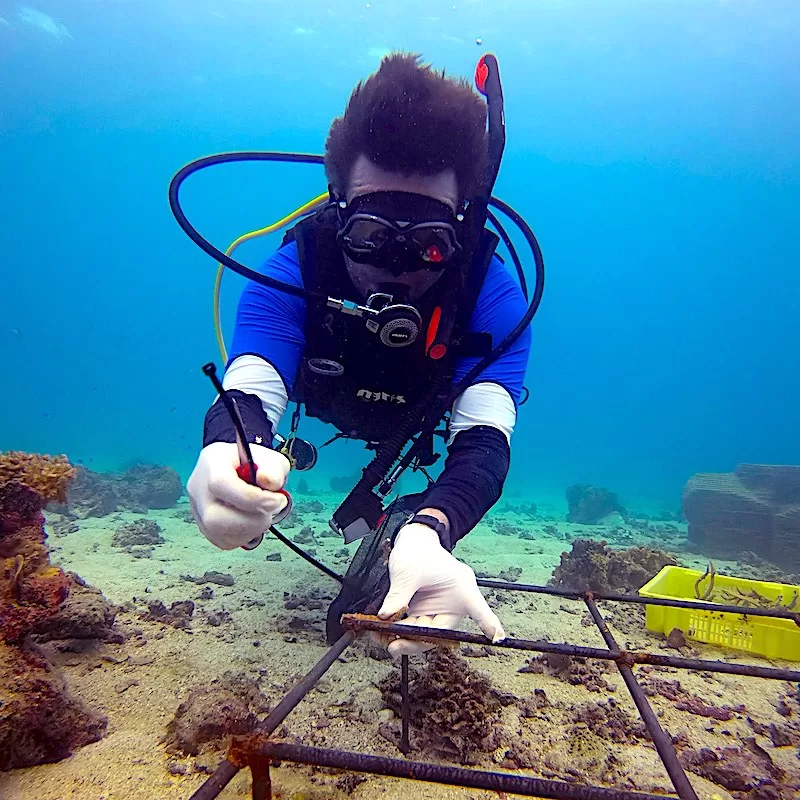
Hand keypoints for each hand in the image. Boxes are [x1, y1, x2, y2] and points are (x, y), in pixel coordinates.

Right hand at [187, 442, 289, 549]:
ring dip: (251, 530)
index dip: (252, 498)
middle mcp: (198, 487)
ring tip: (264, 514)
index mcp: (213, 462)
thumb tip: (269, 482)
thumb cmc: (254, 463)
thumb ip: (274, 469)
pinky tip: (253, 521)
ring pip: (218, 533)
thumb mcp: (271, 459)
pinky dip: (244, 536)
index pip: (221, 483)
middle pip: (214, 517)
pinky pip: (223, 541)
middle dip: (251, 521)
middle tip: (271, 511)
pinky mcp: (204, 526)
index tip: (277, 501)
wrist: (239, 468)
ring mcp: (198, 509)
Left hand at [377, 522, 504, 657]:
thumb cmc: (418, 551)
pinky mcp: (423, 613)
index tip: (497, 638)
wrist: (411, 544)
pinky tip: (383, 633)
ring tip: (383, 640)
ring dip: (404, 639)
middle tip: (395, 646)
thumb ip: (399, 593)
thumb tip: (386, 615)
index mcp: (461, 587)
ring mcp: (437, 610)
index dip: (489, 624)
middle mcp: (453, 603)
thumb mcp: (408, 570)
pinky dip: (398, 632)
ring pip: (424, 634)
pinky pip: (413, 628)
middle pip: (441, 632)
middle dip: (418, 642)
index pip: (479, 609)